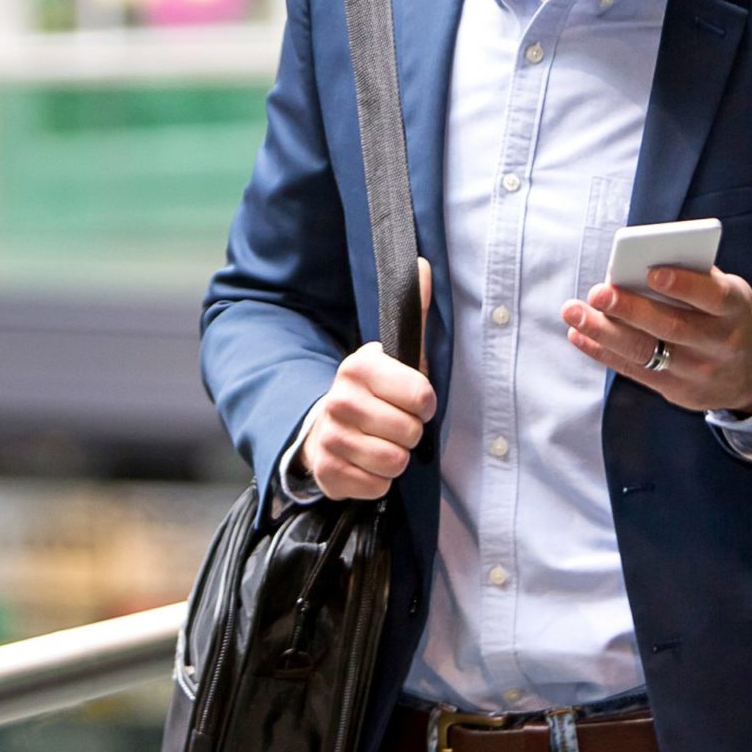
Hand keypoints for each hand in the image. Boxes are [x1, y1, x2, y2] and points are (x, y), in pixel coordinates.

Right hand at [302, 259, 436, 499]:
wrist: (328, 428)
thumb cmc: (377, 392)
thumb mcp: (397, 353)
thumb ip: (414, 311)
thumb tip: (426, 264)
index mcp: (359, 365)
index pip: (421, 394)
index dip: (425, 403)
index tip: (417, 401)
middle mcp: (339, 399)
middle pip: (409, 433)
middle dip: (410, 434)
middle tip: (396, 425)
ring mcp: (330, 436)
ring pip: (394, 462)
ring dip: (396, 459)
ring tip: (382, 443)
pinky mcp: (326, 471)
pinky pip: (376, 487)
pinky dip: (378, 481)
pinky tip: (367, 463)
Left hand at [560, 265, 751, 415]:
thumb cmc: (727, 316)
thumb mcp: (728, 293)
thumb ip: (694, 278)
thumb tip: (638, 262)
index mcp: (735, 310)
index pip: (712, 297)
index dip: (684, 285)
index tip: (652, 273)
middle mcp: (719, 343)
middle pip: (671, 327)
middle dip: (630, 309)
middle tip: (597, 293)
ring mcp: (697, 371)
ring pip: (646, 352)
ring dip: (604, 332)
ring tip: (573, 313)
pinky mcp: (677, 391)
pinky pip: (635, 371)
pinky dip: (603, 352)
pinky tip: (579, 335)